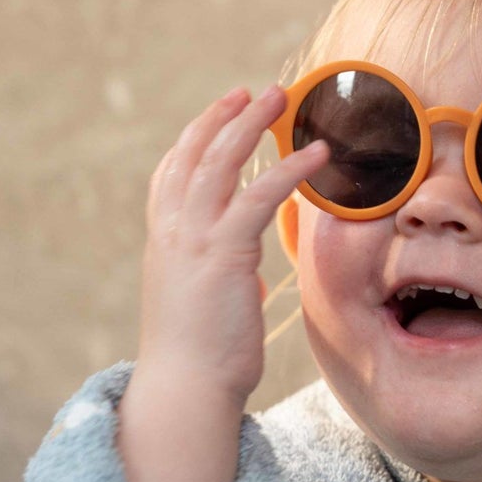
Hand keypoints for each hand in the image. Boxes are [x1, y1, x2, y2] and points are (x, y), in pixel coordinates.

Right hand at [136, 82, 328, 403]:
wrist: (186, 390)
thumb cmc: (199, 362)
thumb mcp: (208, 310)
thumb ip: (225, 283)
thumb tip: (247, 279)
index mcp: (165, 244)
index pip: (172, 174)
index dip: (196, 138)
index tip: (220, 112)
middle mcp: (172, 233)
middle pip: (193, 155)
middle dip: (224, 117)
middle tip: (256, 91)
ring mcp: (192, 240)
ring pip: (220, 162)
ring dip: (250, 124)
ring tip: (280, 97)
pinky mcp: (222, 254)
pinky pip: (259, 196)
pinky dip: (288, 169)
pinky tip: (317, 153)